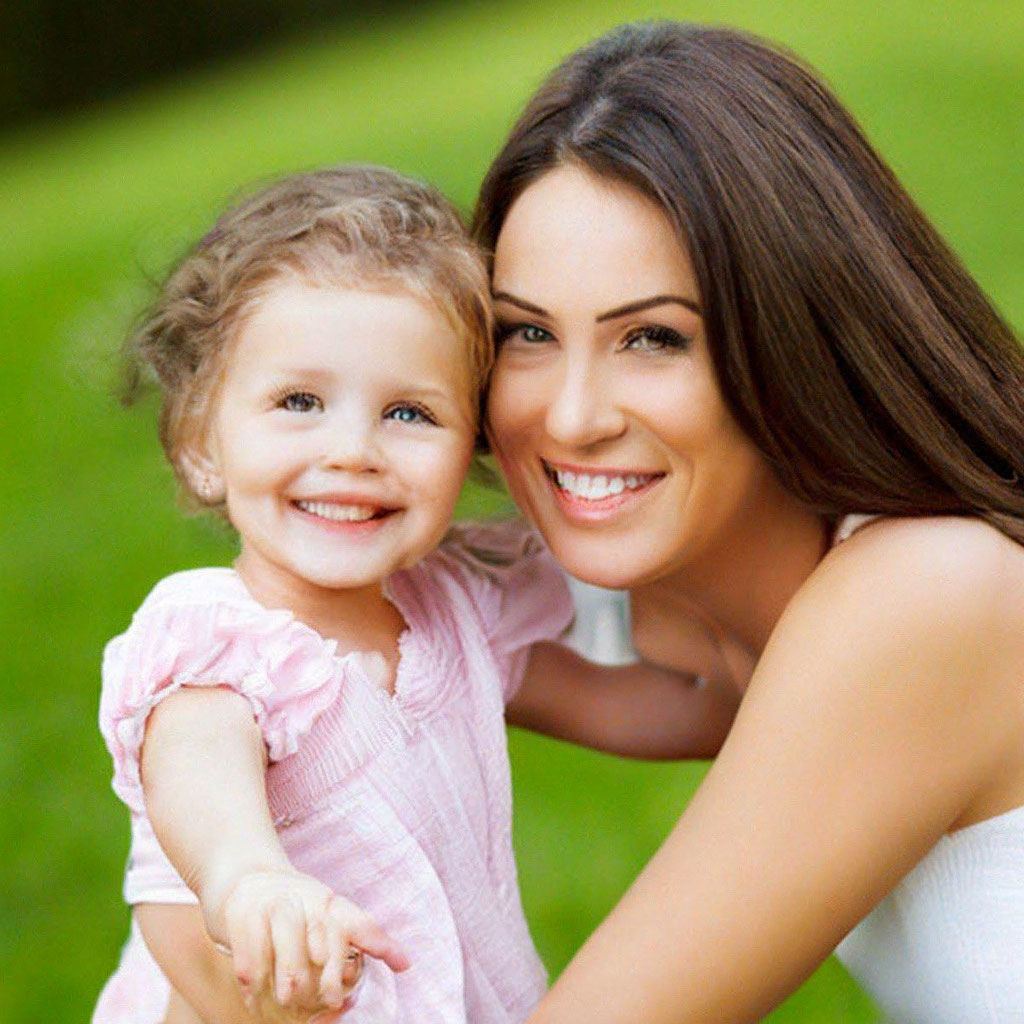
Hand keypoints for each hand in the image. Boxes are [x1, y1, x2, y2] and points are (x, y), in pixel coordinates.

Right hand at [209, 868, 409, 1017]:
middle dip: (327, 971)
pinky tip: (256, 999)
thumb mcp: (331, 913)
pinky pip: (249, 951)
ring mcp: (271, 904)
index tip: (366, 978)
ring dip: (288, 975)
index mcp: (329, 900)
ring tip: (290, 999)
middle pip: (321, 934)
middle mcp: (303, 897)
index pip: (355, 923)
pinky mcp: (241, 916)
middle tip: (330, 999)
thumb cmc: (297, 904)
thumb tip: (406, 964)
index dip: (371, 946)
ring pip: (285, 942)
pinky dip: (253, 980)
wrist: (246, 876)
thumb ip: (364, 938)